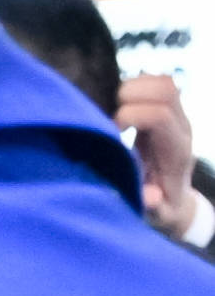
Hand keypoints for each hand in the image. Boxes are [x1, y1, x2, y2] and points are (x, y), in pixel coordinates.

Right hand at [123, 73, 201, 240]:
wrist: (174, 199)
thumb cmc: (158, 207)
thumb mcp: (155, 214)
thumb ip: (153, 206)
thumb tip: (150, 197)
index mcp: (176, 151)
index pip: (160, 115)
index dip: (130, 115)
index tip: (113, 132)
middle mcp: (182, 128)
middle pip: (167, 88)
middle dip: (132, 95)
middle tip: (115, 117)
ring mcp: (178, 116)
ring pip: (163, 81)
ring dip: (134, 88)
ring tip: (118, 111)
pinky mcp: (169, 109)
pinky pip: (157, 83)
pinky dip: (135, 87)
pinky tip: (123, 109)